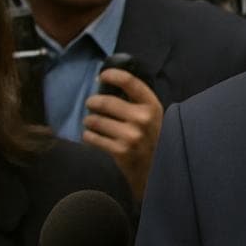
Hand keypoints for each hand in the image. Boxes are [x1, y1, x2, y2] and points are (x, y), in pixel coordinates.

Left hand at [83, 68, 162, 199]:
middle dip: (93, 102)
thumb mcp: (151, 116)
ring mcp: (131, 136)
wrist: (157, 170)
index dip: (112, 75)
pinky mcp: (120, 151)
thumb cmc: (150, 138)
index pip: (130, 82)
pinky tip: (93, 136)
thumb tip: (106, 82)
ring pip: (95, 120)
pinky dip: (89, 135)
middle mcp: (143, 119)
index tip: (102, 76)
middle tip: (91, 104)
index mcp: (152, 106)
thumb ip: (136, 101)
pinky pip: (92, 137)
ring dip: (89, 121)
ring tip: (92, 123)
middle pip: (106, 101)